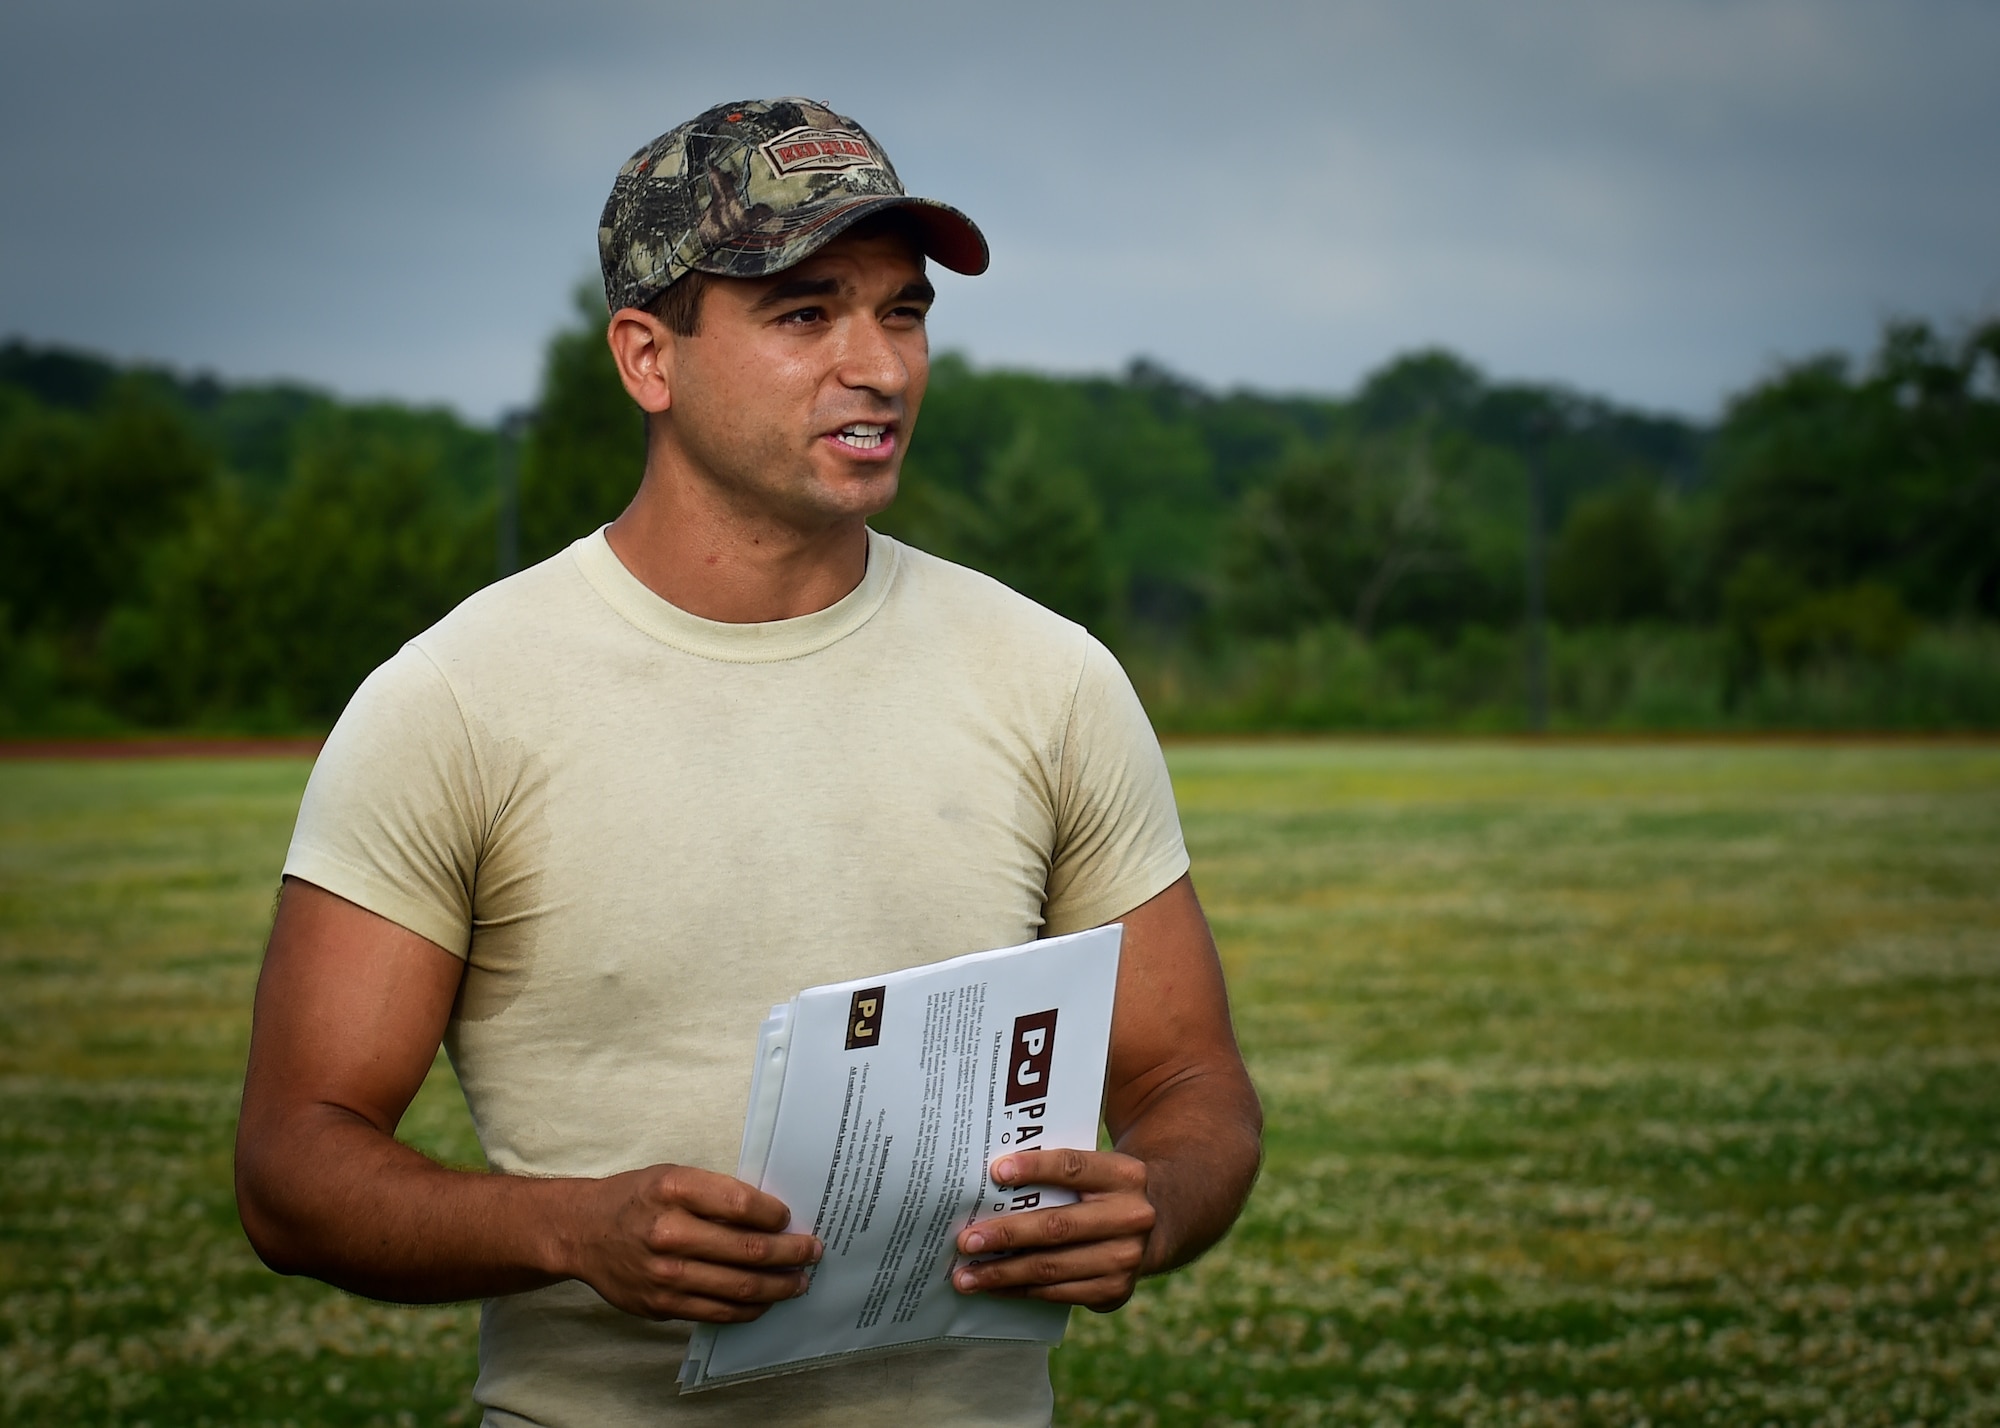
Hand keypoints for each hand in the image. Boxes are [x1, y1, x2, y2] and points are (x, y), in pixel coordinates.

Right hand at [560, 1163, 822, 1322]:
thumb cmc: (636, 1198)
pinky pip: (718, 1311)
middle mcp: (669, 1232)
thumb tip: (770, 1215)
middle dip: (791, 1253)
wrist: (582, 1232)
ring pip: (739, 1287)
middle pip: (748, 1250)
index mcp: (674, 1190)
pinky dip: (749, 1308)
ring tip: (800, 1281)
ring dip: (779, 1286)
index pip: (741, 1205)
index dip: (774, 1214)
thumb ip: (715, 1193)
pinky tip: (765, 1300)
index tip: (789, 1217)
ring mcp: (666, 1274)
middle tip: (813, 1251)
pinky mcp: (662, 1305)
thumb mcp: (673, 1175)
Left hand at [950, 1148, 1155, 1310]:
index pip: (1073, 1167)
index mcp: (1124, 1175)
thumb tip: (993, 1177)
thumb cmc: (1099, 1191)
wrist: (1150, 1227)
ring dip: (1003, 1273)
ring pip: (1052, 1267)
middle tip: (966, 1240)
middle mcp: (1131, 1217)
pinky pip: (1057, 1293)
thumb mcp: (1094, 1169)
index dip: (1034, 1168)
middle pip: (1057, 1226)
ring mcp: (1125, 1258)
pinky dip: (1020, 1290)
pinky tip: (993, 1287)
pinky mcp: (1114, 1291)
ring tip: (966, 1275)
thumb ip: (1057, 1169)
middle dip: (1006, 1234)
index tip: (995, 1172)